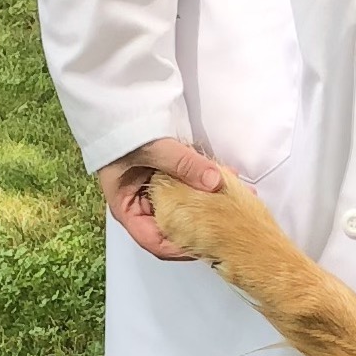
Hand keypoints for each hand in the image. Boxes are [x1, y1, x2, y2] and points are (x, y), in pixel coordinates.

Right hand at [96, 136, 226, 258]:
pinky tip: (228, 177)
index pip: (154, 241)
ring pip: (187, 208)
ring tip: (236, 197)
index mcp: (128, 209)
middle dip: (203, 224)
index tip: (206, 242)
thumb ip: (182, 164)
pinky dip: (208, 184)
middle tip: (228, 220)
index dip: (179, 249)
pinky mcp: (170, 178)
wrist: (120, 106)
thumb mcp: (152, 148)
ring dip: (211, 203)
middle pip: (174, 228)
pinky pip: (191, 188)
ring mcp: (157, 192)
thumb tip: (215, 180)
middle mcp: (143, 206)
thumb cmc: (122, 131)